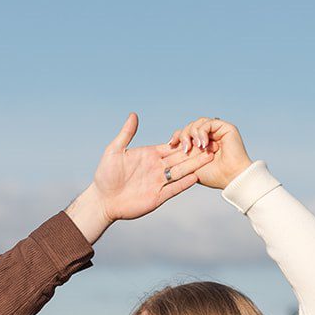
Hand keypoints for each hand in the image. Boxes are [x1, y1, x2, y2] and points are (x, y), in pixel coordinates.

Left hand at [65, 113, 212, 242]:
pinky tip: (196, 176)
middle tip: (212, 144)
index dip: (184, 141)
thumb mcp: (114, 151)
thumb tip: (133, 114)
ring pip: (181, 172)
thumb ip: (126, 134)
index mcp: (149, 155)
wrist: (103, 200)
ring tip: (210, 158)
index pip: (171, 147)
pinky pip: (174, 188)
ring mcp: (158, 182)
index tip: (199, 134)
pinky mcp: (158, 197)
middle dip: (195, 152)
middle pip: (180, 158)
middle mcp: (157, 168)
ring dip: (195, 165)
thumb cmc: (105, 175)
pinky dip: (185, 183)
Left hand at [169, 117, 252, 190]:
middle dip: (184, 135)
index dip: (177, 136)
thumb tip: (165, 148)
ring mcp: (216, 131)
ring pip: (198, 123)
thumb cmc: (212, 176)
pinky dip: (203, 131)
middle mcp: (208, 136)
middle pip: (190, 126)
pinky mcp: (225, 127)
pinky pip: (208, 122)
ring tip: (198, 147)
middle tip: (186, 149)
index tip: (171, 144)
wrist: (230, 178)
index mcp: (200, 144)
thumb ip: (179, 156)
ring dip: (193, 133)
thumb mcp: (190, 166)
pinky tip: (204, 144)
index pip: (185, 133)